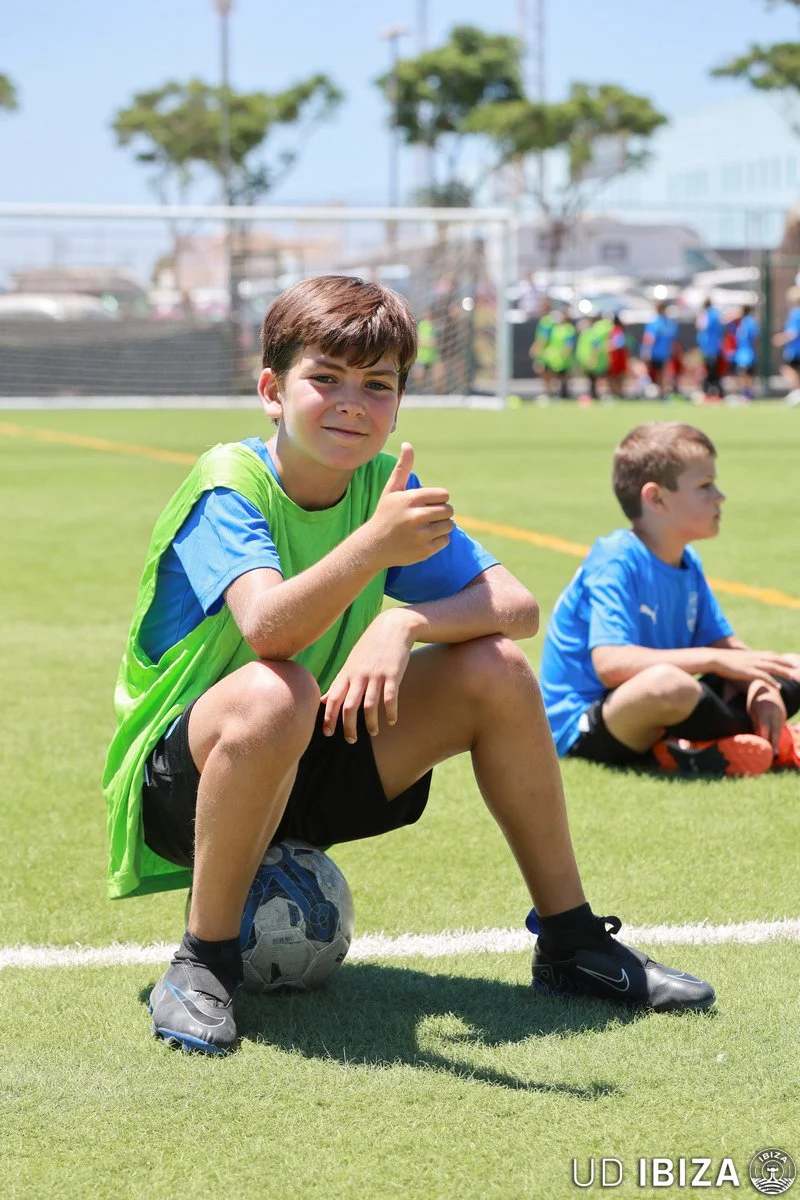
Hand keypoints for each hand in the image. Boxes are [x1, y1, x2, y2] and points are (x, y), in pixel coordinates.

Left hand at [320, 609, 414, 741]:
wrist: (393, 627)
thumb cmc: (370, 647)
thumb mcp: (351, 663)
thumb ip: (338, 683)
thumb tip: (324, 700)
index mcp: (347, 673)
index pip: (332, 699)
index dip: (328, 717)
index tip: (327, 733)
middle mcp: (359, 676)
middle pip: (348, 707)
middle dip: (348, 727)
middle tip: (351, 741)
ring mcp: (376, 675)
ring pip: (369, 706)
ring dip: (371, 723)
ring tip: (373, 732)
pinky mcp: (393, 674)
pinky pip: (390, 698)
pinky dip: (390, 712)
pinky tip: (392, 721)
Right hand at [364, 443, 453, 568]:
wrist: (373, 546)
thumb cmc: (385, 514)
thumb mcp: (391, 490)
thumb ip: (403, 468)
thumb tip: (408, 444)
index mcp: (411, 499)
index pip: (444, 495)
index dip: (438, 500)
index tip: (426, 504)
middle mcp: (416, 517)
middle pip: (449, 510)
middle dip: (441, 513)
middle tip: (426, 517)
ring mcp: (420, 535)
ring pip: (449, 525)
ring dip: (441, 526)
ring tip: (426, 528)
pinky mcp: (424, 551)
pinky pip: (445, 540)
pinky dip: (438, 540)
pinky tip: (423, 539)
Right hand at [711, 648, 799, 686]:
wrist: (714, 659)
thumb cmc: (721, 660)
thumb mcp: (735, 659)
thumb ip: (742, 661)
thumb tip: (742, 664)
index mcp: (751, 654)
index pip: (770, 654)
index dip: (780, 657)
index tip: (788, 660)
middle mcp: (754, 657)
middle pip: (774, 659)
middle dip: (786, 663)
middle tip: (795, 666)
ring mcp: (752, 664)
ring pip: (772, 667)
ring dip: (783, 672)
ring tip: (792, 677)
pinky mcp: (748, 671)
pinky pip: (764, 676)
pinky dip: (772, 681)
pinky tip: (778, 687)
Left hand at [746, 681, 785, 751]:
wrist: (768, 686)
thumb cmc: (755, 699)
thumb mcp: (752, 710)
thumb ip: (756, 723)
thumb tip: (758, 737)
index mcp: (765, 710)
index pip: (765, 727)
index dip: (765, 739)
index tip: (764, 749)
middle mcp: (776, 712)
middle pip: (775, 731)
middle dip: (774, 744)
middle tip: (773, 756)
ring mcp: (782, 714)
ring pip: (779, 730)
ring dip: (776, 741)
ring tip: (774, 754)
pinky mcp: (784, 715)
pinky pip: (780, 727)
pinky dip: (777, 735)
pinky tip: (774, 744)